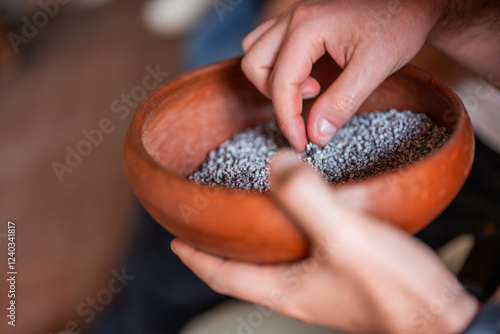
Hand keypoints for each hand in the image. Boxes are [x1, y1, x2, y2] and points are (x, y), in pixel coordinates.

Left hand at [171, 151, 478, 333]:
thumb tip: (277, 164)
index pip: (222, 275)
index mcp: (285, 288)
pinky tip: (304, 212)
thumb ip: (306, 199)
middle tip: (209, 221)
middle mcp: (298, 289)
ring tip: (249, 211)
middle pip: (244, 268)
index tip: (175, 239)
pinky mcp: (345, 276)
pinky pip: (303, 250)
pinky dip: (291, 231)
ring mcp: (322, 284)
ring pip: (274, 258)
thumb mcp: (344, 237)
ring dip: (256, 237)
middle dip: (222, 247)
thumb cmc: (395, 291)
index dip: (195, 257)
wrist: (442, 317)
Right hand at [241, 0, 443, 151]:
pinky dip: (278, 66)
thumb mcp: (375, 67)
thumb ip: (342, 102)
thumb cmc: (398, 24)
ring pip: (255, 52)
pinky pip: (268, 44)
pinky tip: (307, 74)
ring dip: (273, 79)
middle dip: (277, 96)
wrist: (413, 3)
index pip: (280, 83)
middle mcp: (293, 18)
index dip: (287, 120)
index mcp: (307, 27)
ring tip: (311, 88)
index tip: (303, 143)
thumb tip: (315, 134)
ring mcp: (294, 17)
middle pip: (254, 65)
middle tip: (311, 106)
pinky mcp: (301, 22)